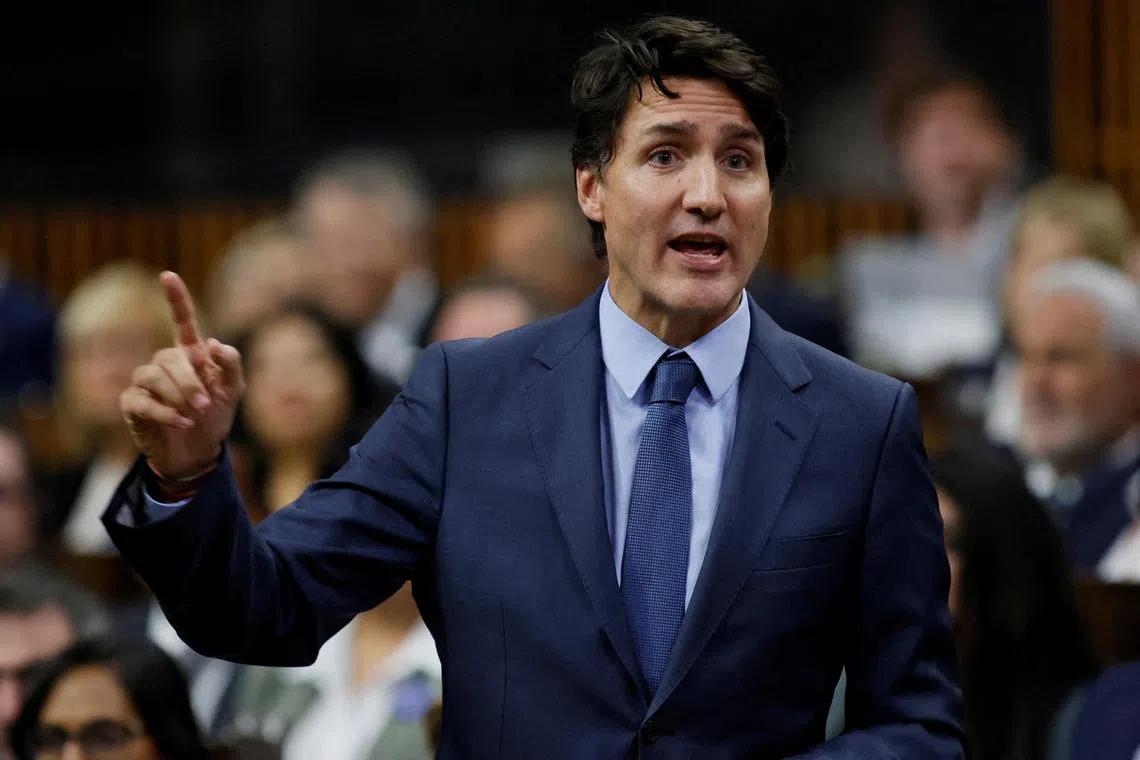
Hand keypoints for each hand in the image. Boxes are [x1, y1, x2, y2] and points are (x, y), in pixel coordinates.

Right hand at [120, 272, 246, 479]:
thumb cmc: (215, 416)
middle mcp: (164, 363)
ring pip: (153, 376)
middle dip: (189, 381)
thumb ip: (231, 365)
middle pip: (170, 357)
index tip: (167, 275)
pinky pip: (142, 401)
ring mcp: (145, 383)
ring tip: (194, 414)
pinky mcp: (132, 404)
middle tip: (205, 403)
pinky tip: (181, 422)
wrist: (198, 452)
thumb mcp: (233, 391)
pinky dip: (165, 412)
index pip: (182, 321)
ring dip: (178, 396)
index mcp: (190, 354)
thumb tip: (212, 343)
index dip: (176, 298)